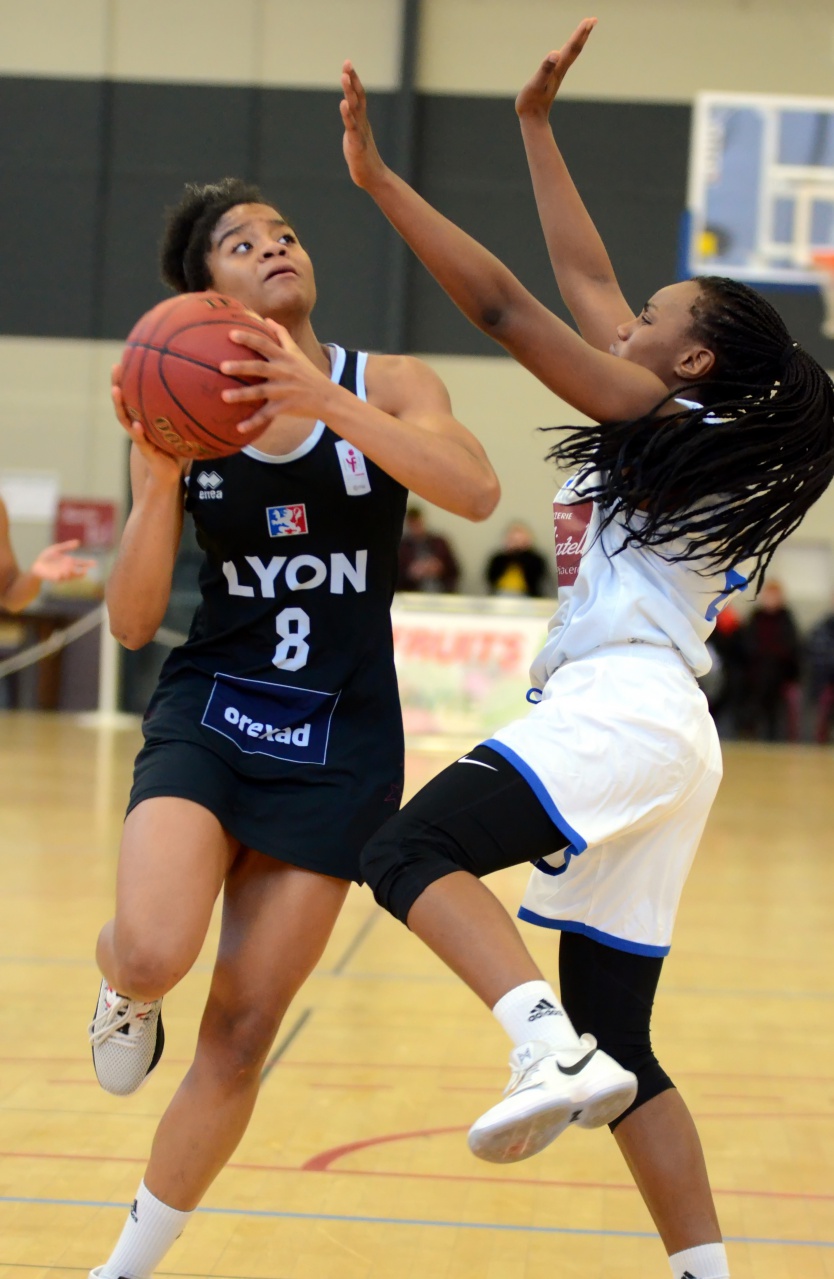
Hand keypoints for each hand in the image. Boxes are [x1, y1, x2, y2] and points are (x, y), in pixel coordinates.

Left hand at [30, 540, 95, 583]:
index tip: (94, 563)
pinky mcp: (55, 578)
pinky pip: (61, 578)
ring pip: (71, 576)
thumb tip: (78, 542)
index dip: (87, 563)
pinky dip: (63, 576)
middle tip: (85, 570)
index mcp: (69, 562)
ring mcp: (62, 574)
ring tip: (75, 572)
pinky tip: (65, 572)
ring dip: (73, 574)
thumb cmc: (46, 558)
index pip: (80, 563)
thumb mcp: (56, 549)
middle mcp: (67, 569)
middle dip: (82, 572)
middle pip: (78, 572)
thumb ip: (66, 546)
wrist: (37, 565)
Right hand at [111, 364, 185, 484]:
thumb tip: (205, 386)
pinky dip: (138, 432)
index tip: (127, 357)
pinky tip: (137, 425)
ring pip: (124, 419)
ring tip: (116, 390)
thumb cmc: (177, 448)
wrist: (171, 474)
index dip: (129, 377)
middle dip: (118, 383)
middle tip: (116, 367)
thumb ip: (188, 410)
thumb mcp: (182, 426)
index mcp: (144, 417)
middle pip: (123, 401)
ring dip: (120, 404)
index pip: (134, 393)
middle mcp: (137, 424)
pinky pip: (140, 440)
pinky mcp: (146, 451)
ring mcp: (139, 437)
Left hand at [220, 320, 339, 433]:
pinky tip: (239, 428)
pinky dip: (253, 423)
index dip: (248, 338)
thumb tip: (267, 318)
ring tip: (223, 396)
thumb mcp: (297, 352)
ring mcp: (283, 391)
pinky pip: (266, 416)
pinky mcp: (284, 407)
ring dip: (242, 395)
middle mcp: (283, 373)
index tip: (231, 334)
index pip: (265, 344)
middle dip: (241, 367)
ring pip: (260, 393)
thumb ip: (282, 334)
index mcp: (285, 358)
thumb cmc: (308, 373)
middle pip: (259, 368)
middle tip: (222, 366)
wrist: (327, 398)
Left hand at [340, 60, 387, 189]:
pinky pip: (351, 127)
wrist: (372, 177)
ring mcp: (360, 132)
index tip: (348, 64)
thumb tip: (349, 113)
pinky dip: (347, 115)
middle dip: (352, 79)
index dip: (353, 79)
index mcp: (361, 119)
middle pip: (357, 96)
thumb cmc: (363, 158)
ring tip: (344, 76)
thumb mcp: (356, 135)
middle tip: (347, 63)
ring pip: (354, 108)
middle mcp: (361, 122)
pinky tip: (343, 103)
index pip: (358, 95)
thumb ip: (352, 123)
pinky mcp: (356, 144)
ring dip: (349, 91)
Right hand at [515, 17, 596, 118]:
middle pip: (575, 49)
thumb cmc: (531, 103)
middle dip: (583, 34)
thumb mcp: (536, 84)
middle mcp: (560, 70)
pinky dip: (569, 51)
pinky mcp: (553, 78)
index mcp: (558, 69)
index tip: (590, 20)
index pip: (572, 48)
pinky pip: (564, 60)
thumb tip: (555, 54)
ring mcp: (557, 74)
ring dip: (578, 41)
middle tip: (593, 20)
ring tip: (585, 30)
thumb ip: (545, 68)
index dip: (580, 33)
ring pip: (571, 54)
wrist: (533, 120)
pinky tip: (567, 50)